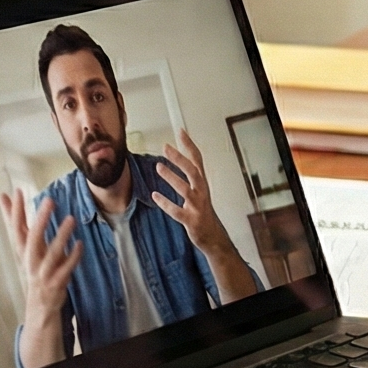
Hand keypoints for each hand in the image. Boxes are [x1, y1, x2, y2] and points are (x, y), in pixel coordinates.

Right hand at [1, 188, 80, 365]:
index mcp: (21, 250)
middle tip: (49, 200)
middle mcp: (29, 261)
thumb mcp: (24, 245)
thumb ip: (15, 220)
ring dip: (61, 236)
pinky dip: (73, 257)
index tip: (16, 191)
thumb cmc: (33, 267)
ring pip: (51, 254)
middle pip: (31, 239)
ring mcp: (42, 273)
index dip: (14, 210)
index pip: (15, 227)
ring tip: (71, 219)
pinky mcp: (56, 283)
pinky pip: (66, 269)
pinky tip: (80, 244)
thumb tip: (4, 195)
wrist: (39, 305)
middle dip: (39, 220)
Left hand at [154, 131, 259, 300]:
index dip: (189, 145)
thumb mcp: (198, 189)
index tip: (180, 130)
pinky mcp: (191, 220)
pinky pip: (177, 211)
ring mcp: (197, 206)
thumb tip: (178, 154)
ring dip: (172, 177)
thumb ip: (190, 173)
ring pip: (186, 189)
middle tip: (165, 147)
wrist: (213, 236)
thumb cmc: (202, 210)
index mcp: (202, 183)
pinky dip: (166, 203)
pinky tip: (155, 195)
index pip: (197, 159)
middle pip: (193, 171)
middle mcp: (202, 192)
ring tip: (158, 167)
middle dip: (180, 158)